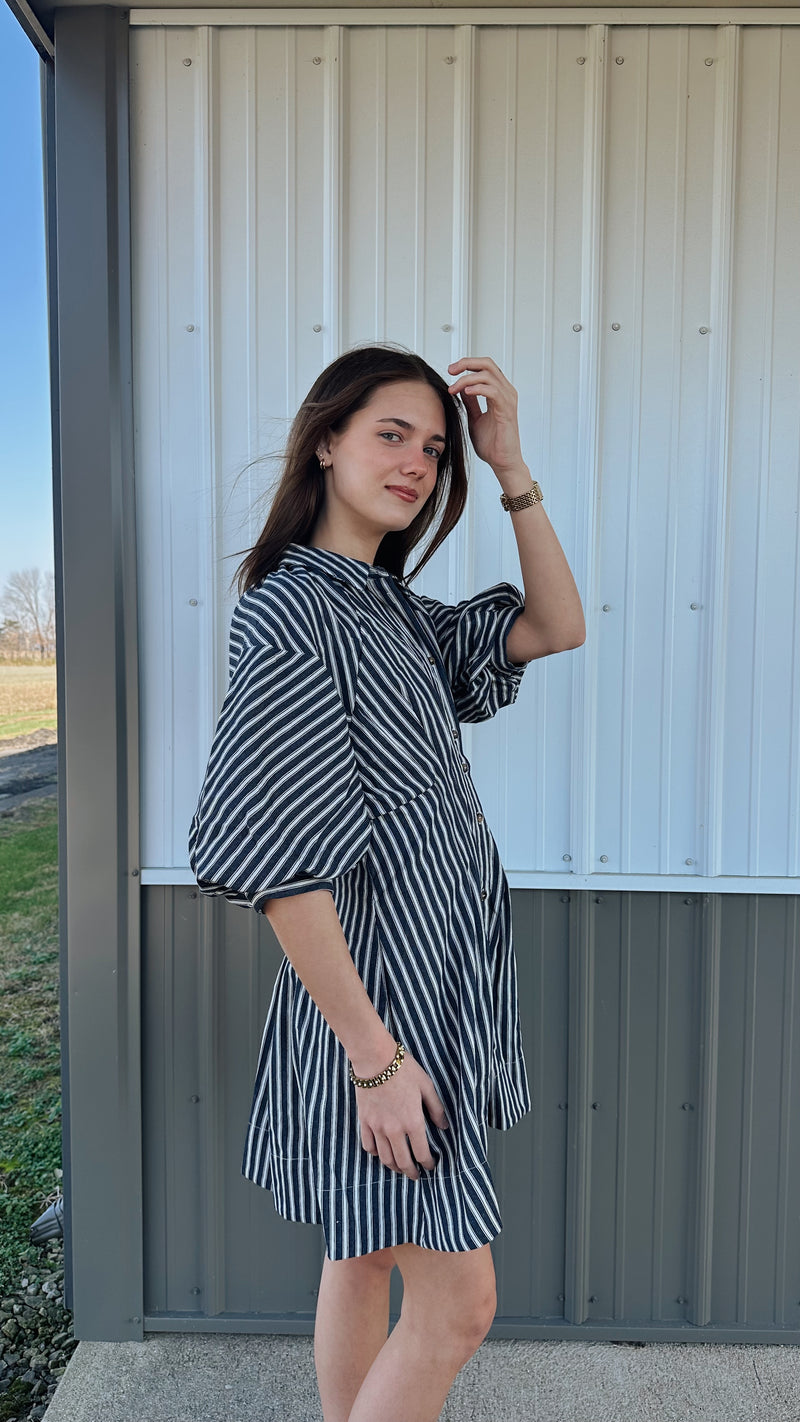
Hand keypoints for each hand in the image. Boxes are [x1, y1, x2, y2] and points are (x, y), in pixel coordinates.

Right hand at [355, 1048, 449, 1180]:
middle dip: (410, 1172)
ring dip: (394, 1167)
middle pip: (403, 1161)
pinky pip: (369, 1145)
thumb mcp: (426, 1086)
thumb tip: (444, 1126)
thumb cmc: (403, 1070)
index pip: (422, 1153)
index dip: (428, 1164)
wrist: (375, 1059)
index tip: (431, 1166)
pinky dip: (375, 1153)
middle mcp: (395, 1130)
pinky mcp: (364, 1121)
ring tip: (399, 1168)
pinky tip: (381, 1153)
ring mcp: (377, 1127)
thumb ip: (436, 1108)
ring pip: (385, 1158)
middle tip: (415, 1176)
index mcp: (413, 1122)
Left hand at [447, 356, 524, 477]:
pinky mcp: (506, 411)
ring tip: (453, 389)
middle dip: (466, 363)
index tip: (450, 371)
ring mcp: (508, 400)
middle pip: (487, 364)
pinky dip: (477, 389)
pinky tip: (464, 393)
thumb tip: (461, 388)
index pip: (485, 367)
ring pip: (488, 375)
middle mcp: (506, 392)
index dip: (467, 364)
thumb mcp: (475, 418)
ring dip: (466, 379)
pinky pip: (492, 391)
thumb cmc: (492, 444)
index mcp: (500, 392)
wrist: (502, 463)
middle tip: (450, 370)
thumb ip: (471, 403)